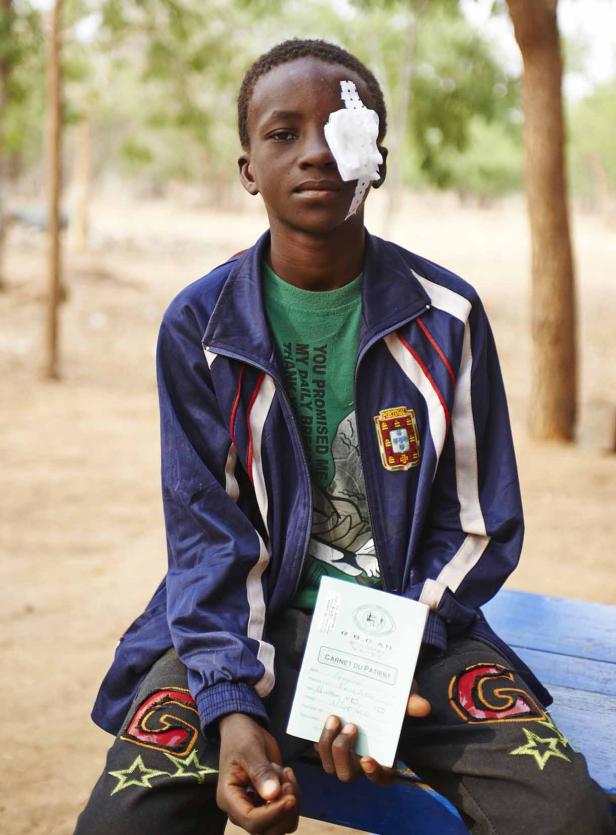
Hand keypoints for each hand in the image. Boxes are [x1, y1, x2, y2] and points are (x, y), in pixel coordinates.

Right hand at [217, 713, 299, 833]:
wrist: (243, 729)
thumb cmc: (241, 737)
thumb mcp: (249, 749)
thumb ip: (260, 772)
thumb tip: (273, 795)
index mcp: (229, 799)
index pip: (252, 821)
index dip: (274, 813)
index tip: (290, 796)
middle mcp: (241, 810)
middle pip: (268, 830)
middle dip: (285, 808)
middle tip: (288, 779)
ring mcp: (255, 808)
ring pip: (281, 824)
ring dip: (291, 800)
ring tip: (286, 773)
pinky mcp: (268, 803)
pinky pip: (286, 811)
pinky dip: (292, 795)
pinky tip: (286, 774)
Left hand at [315, 679, 430, 785]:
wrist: (372, 689)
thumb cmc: (392, 700)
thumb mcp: (403, 698)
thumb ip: (411, 703)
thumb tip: (423, 707)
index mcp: (385, 759)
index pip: (381, 779)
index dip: (373, 773)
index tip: (367, 758)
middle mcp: (361, 763)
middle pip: (347, 773)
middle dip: (344, 752)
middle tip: (351, 726)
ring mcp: (343, 756)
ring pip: (329, 765)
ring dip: (327, 743)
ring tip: (333, 718)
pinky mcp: (328, 744)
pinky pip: (317, 748)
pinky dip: (316, 736)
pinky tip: (320, 717)